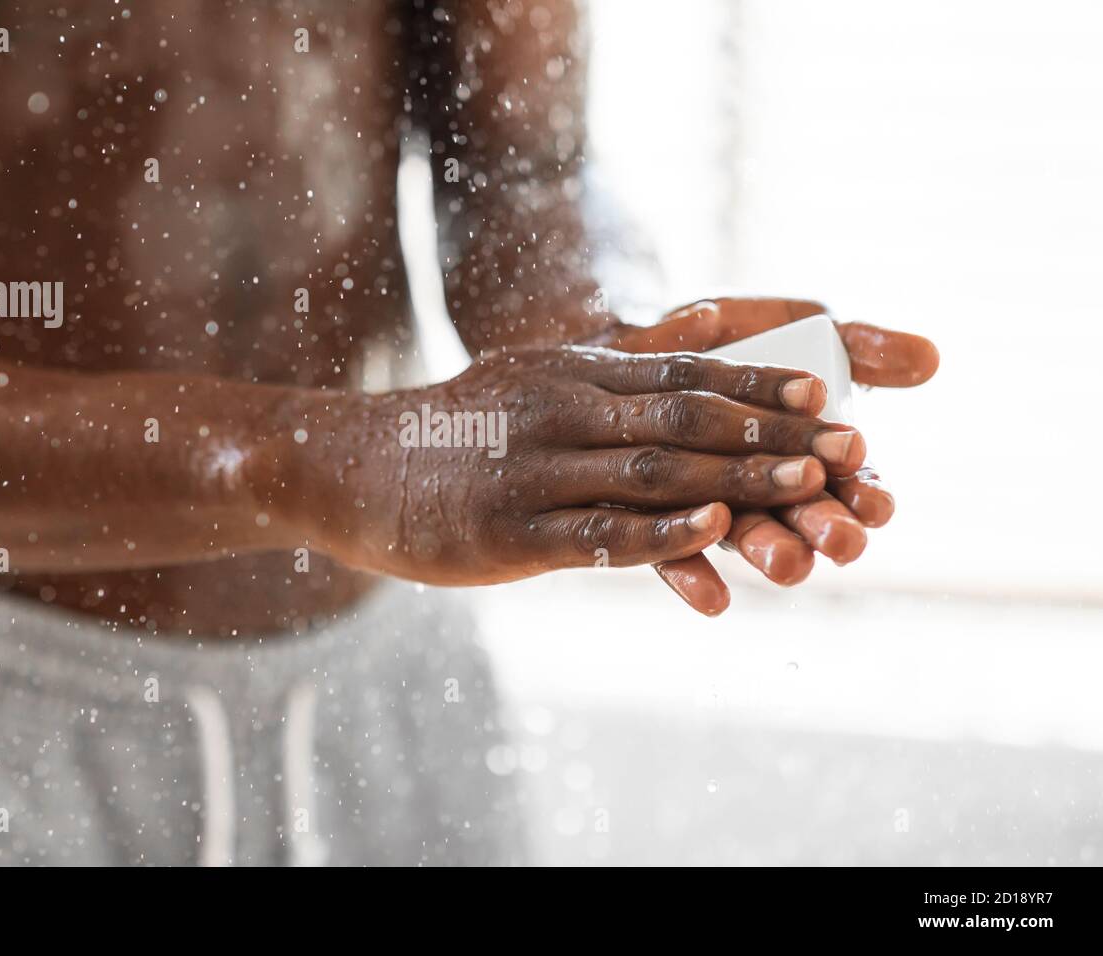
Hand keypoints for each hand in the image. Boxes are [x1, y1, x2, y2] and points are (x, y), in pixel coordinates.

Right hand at [282, 344, 864, 586]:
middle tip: (847, 450)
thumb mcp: (538, 372)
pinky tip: (710, 529)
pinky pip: (596, 532)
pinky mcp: (509, 532)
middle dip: (772, 433)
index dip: (761, 384)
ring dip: (737, 478)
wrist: (354, 466)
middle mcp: (561, 409)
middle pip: (685, 415)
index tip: (832, 397)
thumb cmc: (460, 426)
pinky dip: (659, 530)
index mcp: (573, 371)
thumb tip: (713, 316)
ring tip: (808, 487)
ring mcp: (534, 470)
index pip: (685, 371)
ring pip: (652, 469)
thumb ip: (624, 355)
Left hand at [597, 297, 938, 614]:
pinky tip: (711, 598)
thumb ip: (856, 345)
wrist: (613, 342)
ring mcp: (702, 503)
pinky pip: (667, 550)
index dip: (864, 493)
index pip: (843, 477)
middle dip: (821, 527)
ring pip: (741, 534)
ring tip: (787, 562)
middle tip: (842, 539)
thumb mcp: (783, 324)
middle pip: (796, 512)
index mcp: (799, 446)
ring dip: (768, 550)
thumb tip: (928, 359)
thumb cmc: (712, 339)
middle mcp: (755, 484)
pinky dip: (689, 573)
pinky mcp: (646, 516)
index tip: (878, 503)